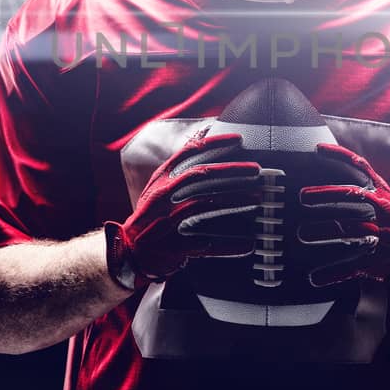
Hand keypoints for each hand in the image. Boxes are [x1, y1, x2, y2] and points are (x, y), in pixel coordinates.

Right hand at [104, 132, 262, 288]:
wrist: (132, 250)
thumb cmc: (150, 215)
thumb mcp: (158, 186)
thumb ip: (179, 167)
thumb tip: (202, 139)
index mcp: (162, 180)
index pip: (188, 154)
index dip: (215, 144)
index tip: (238, 139)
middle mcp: (165, 196)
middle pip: (203, 176)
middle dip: (232, 171)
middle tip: (256, 169)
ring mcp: (171, 220)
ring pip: (208, 205)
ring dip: (235, 201)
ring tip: (257, 197)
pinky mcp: (178, 246)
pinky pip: (209, 245)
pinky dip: (229, 245)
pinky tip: (249, 242)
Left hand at [297, 143, 389, 288]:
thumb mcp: (383, 195)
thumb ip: (363, 182)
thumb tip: (337, 164)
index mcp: (380, 195)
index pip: (361, 169)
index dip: (340, 157)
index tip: (318, 150)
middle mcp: (378, 212)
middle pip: (351, 199)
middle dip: (327, 196)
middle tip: (303, 196)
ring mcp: (376, 236)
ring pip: (347, 232)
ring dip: (323, 234)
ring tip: (301, 234)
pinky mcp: (372, 260)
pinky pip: (350, 268)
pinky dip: (331, 273)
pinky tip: (314, 277)